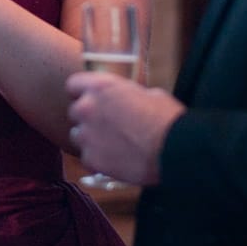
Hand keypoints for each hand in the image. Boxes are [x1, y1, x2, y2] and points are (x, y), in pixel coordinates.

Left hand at [66, 71, 185, 185]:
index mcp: (101, 87)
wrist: (173, 149)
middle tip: (106, 125)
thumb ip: (127, 95)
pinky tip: (115, 161)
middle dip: (88, 118)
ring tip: (112, 146)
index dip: (81, 93)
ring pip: (77, 136)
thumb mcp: (148, 94)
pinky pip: (86, 159)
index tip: (89, 99)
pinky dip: (97, 161)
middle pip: (74, 112)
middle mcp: (88, 108)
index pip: (73, 85)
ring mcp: (87, 134)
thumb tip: (128, 100)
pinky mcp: (91, 159)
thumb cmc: (167, 118)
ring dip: (90, 139)